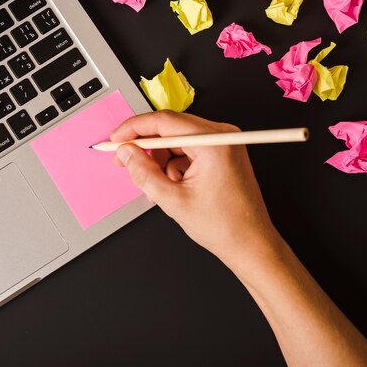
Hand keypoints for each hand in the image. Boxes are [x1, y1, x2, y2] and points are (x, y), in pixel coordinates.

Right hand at [111, 110, 278, 263]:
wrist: (251, 245)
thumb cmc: (225, 226)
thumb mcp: (172, 200)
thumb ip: (143, 173)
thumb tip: (126, 154)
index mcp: (214, 142)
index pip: (164, 121)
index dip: (134, 129)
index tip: (115, 139)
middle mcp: (222, 136)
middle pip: (170, 130)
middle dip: (147, 150)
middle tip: (126, 163)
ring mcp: (224, 144)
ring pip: (177, 143)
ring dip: (161, 163)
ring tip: (158, 190)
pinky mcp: (222, 154)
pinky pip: (188, 153)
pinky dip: (174, 169)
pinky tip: (172, 190)